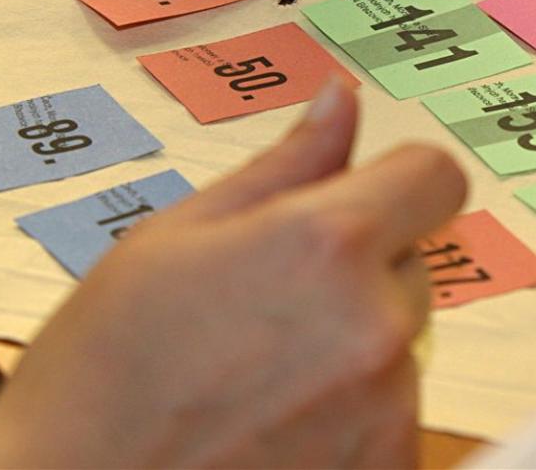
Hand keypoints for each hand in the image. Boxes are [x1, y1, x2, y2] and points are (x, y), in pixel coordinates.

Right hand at [0, 77, 466, 468]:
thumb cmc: (99, 381)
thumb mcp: (173, 238)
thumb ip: (284, 164)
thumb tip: (340, 102)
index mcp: (327, 245)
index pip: (435, 177)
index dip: (403, 179)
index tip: (375, 195)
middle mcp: (375, 324)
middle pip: (411, 263)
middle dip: (359, 272)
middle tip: (268, 308)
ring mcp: (388, 407)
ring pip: (399, 342)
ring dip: (353, 348)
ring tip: (257, 378)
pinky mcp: (387, 467)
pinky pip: (395, 413)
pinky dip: (354, 416)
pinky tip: (277, 424)